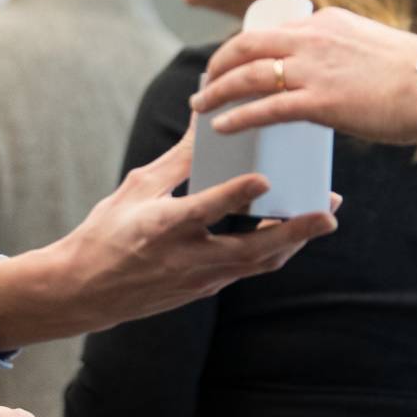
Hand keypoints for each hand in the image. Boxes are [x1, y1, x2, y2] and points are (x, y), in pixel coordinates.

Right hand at [0, 130, 338, 348]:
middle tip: (330, 213)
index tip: (266, 177)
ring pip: (258, 263)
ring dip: (293, 242)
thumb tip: (206, 125)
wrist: (86, 291)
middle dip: (295, 232)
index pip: (206, 210)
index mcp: (162, 227)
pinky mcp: (204, 288)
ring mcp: (199, 279)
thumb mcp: (136, 190)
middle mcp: (186, 258)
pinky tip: (290, 232)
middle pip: (252, 249)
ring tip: (323, 218)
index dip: (236, 194)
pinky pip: (247, 268)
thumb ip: (177, 162)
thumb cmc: (106, 232)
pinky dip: (272, 249)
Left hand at [191, 7, 416, 143]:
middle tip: (205, 83)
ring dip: (218, 91)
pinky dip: (238, 116)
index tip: (233, 62)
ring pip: (248, 75)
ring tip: (200, 107)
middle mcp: (312, 38)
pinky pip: (266, 108)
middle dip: (219, 64)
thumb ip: (345, 54)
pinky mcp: (320, 101)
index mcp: (325, 22)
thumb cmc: (416, 74)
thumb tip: (335, 73)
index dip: (245, 48)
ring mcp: (314, 69)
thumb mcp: (372, 46)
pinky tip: (222, 126)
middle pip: (247, 45)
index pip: (272, 30)